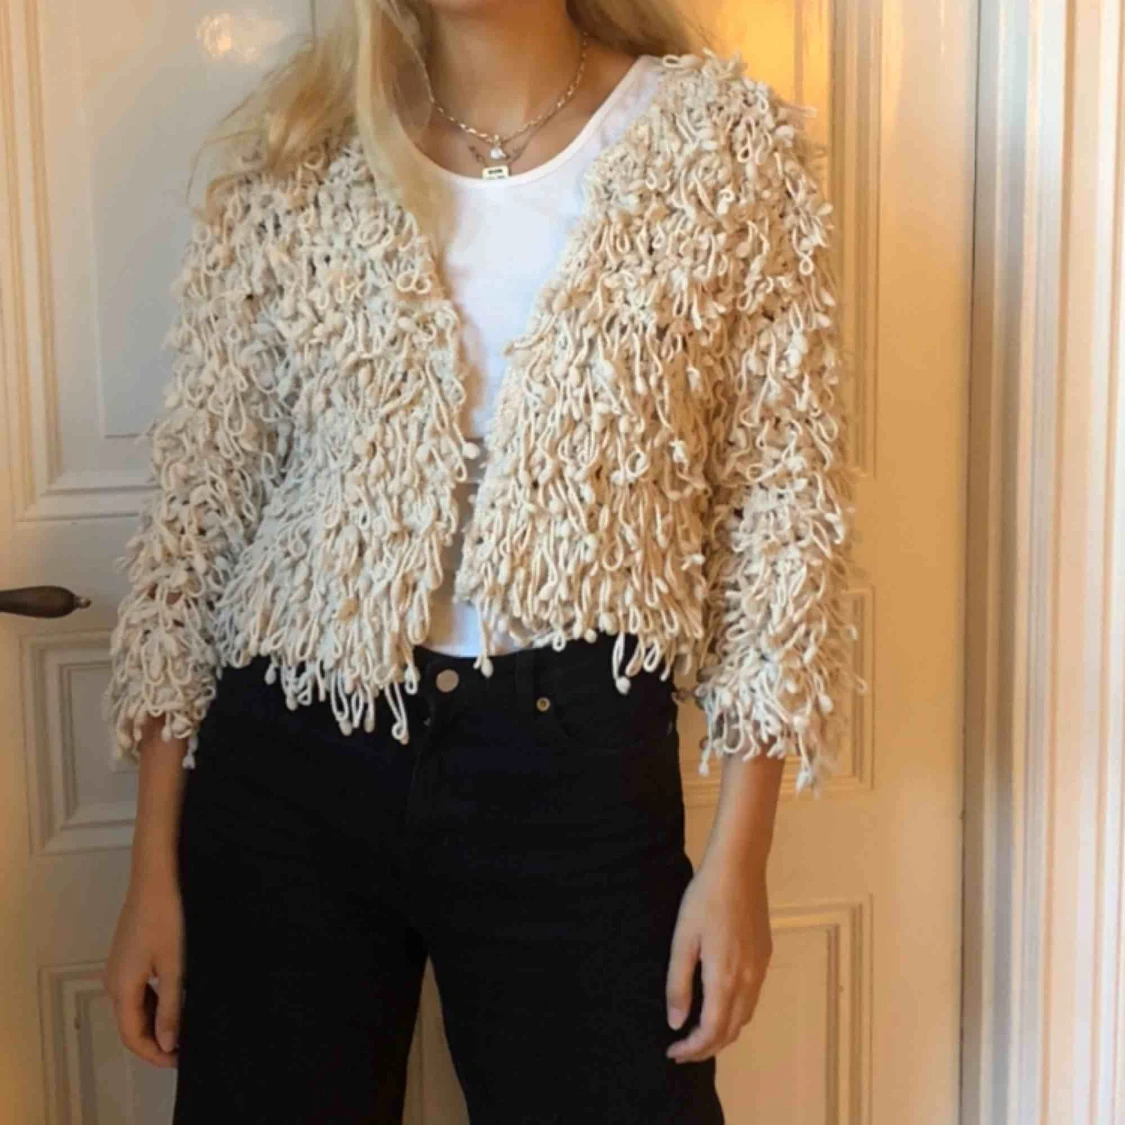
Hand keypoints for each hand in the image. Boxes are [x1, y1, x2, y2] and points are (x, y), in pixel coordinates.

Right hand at [104, 870, 183, 1067]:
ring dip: (156, 1021)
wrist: (157, 875)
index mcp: (121, 987)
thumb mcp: (175, 965)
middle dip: (156, 1040)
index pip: (132, 1036)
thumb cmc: (168, 916)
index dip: (154, 1054)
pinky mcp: (129, 954)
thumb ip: (170, 1006)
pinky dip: (154, 1001)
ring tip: (185, 1028)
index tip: (180, 1062)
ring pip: (135, 1006)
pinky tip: (177, 999)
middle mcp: (113, 980)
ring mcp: (119, 966)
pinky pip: (138, 988)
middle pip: (131, 1023)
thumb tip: (166, 1042)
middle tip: (187, 1048)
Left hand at [664, 849, 772, 1062]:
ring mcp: (760, 969)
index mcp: (725, 979)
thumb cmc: (705, 899)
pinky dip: (735, 1014)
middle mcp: (748, 981)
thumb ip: (679, 984)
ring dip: (723, 1033)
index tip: (672, 1052)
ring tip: (698, 1033)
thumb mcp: (682, 940)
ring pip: (744, 1017)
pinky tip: (719, 1005)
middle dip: (707, 1048)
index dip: (692, 1049)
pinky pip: (752, 999)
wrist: (739, 867)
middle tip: (682, 1050)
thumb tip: (676, 1022)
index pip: (711, 1032)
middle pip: (731, 1031)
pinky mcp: (765, 956)